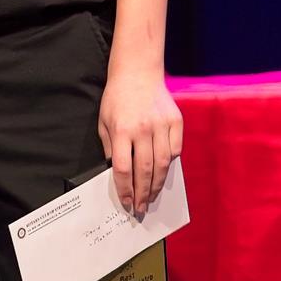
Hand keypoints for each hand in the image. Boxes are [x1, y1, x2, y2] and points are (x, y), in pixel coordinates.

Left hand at [98, 68, 182, 216]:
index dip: (125, 189)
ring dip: (157, 184)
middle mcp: (143, 129)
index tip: (126, 202)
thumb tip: (118, 175)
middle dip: (142, 193)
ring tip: (152, 196)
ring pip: (163, 164)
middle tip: (141, 208)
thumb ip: (111, 149)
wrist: (138, 72)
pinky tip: (163, 173)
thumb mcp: (104, 123)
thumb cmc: (117, 99)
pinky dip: (169, 164)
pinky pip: (175, 150)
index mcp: (121, 130)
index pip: (124, 169)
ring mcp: (162, 125)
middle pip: (145, 170)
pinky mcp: (176, 121)